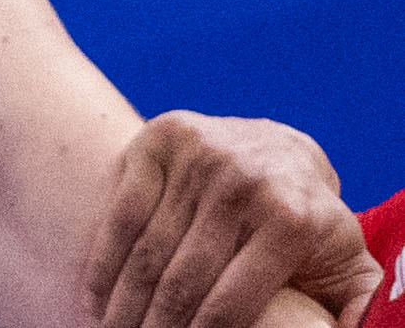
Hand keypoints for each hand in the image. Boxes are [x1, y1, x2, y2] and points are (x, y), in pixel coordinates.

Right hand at [89, 114, 381, 327]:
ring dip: (123, 302)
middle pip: (181, 277)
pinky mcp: (161, 140)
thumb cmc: (309, 225)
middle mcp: (244, 184)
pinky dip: (101, 260)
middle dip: (154, 326)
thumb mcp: (346, 265)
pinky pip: (120, 211)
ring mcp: (199, 157)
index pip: (231, 300)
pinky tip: (95, 297)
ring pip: (145, 248)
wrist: (280, 147)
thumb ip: (355, 308)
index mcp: (291, 221)